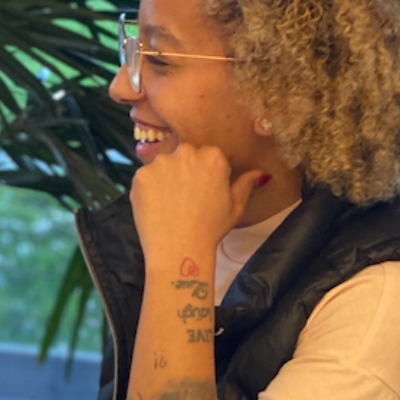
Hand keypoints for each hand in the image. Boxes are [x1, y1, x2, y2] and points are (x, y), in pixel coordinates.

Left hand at [130, 143, 262, 257]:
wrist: (179, 247)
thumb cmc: (210, 228)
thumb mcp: (235, 206)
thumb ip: (245, 184)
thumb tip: (259, 173)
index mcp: (213, 156)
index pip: (207, 156)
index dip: (205, 174)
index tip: (203, 191)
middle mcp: (186, 152)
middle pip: (184, 157)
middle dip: (184, 172)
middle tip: (185, 198)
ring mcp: (160, 163)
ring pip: (163, 166)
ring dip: (165, 179)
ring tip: (170, 204)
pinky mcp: (140, 175)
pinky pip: (145, 178)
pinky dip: (149, 189)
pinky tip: (156, 206)